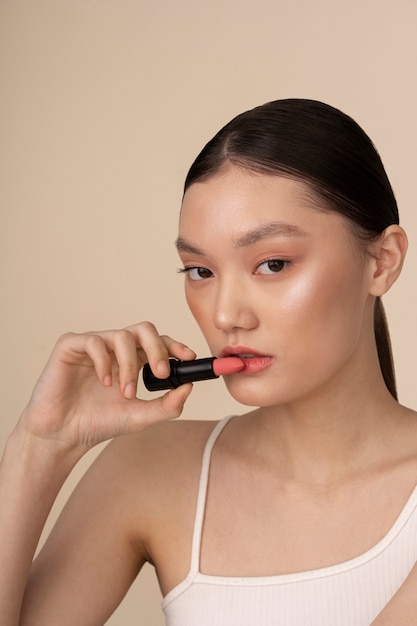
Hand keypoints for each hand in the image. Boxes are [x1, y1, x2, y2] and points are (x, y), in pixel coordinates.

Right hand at [18, 322, 195, 451]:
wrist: (64, 435)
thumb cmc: (99, 422)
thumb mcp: (140, 417)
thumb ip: (167, 404)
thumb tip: (189, 387)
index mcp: (133, 360)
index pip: (158, 342)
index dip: (175, 345)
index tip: (189, 358)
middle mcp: (115, 349)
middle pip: (144, 329)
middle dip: (157, 349)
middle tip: (161, 373)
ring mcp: (94, 345)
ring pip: (122, 336)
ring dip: (130, 365)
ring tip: (126, 393)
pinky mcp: (70, 346)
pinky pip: (94, 341)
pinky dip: (104, 362)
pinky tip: (105, 383)